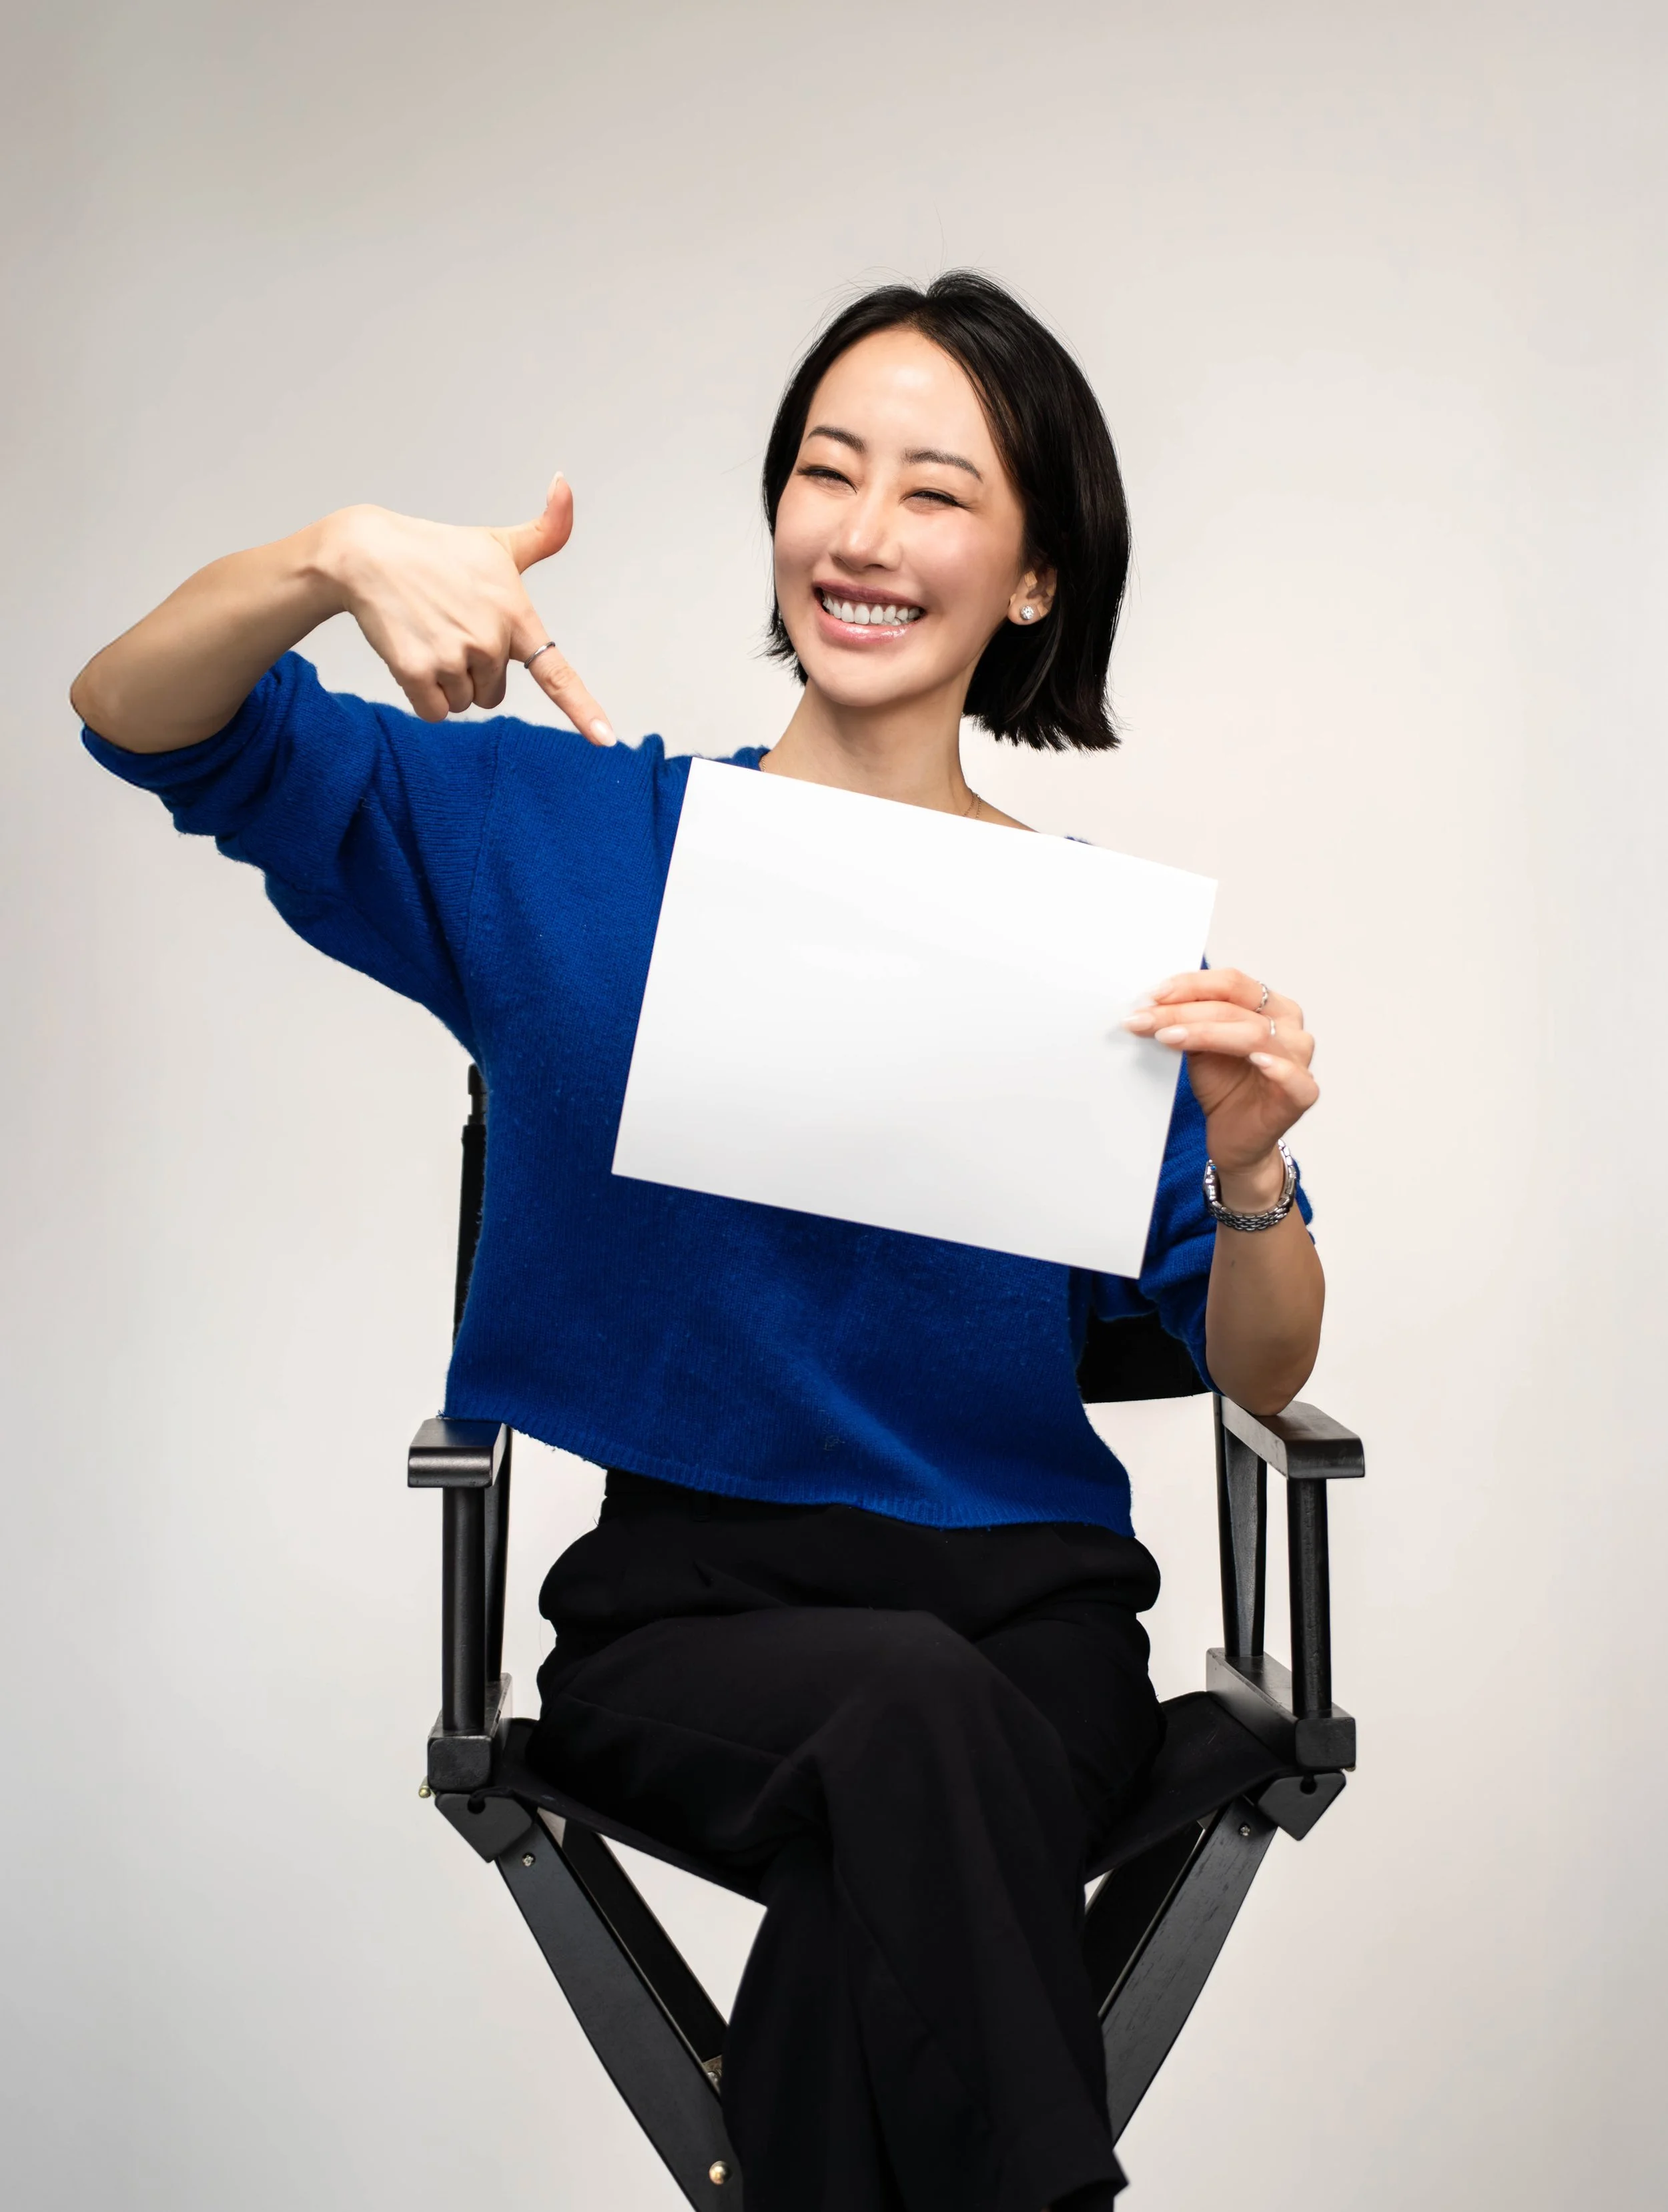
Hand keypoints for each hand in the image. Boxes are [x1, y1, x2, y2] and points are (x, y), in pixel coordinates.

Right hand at [315, 473, 613, 740]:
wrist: (368, 553)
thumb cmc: (438, 551)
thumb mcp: (498, 542)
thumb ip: (546, 530)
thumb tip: (565, 481)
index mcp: (516, 616)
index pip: (558, 673)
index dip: (583, 710)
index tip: (605, 739)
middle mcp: (490, 641)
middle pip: (493, 693)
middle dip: (473, 672)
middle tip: (449, 628)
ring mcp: (453, 657)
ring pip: (463, 703)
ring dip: (445, 681)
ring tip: (429, 635)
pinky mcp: (417, 671)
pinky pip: (434, 711)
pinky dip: (422, 694)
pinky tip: (411, 653)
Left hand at [1123, 968, 1318, 1202]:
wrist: (1233, 1135)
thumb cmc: (1223, 1086)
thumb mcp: (1199, 1045)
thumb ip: (1187, 1021)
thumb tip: (1148, 1003)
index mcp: (1268, 1005)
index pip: (1230, 982)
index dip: (1189, 985)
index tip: (1150, 995)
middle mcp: (1289, 1026)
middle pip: (1235, 1006)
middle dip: (1183, 1011)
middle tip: (1144, 1018)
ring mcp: (1299, 1058)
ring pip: (1253, 1034)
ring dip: (1205, 1033)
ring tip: (1168, 1037)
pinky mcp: (1302, 1093)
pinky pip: (1293, 1077)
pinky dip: (1276, 1067)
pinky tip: (1255, 1060)